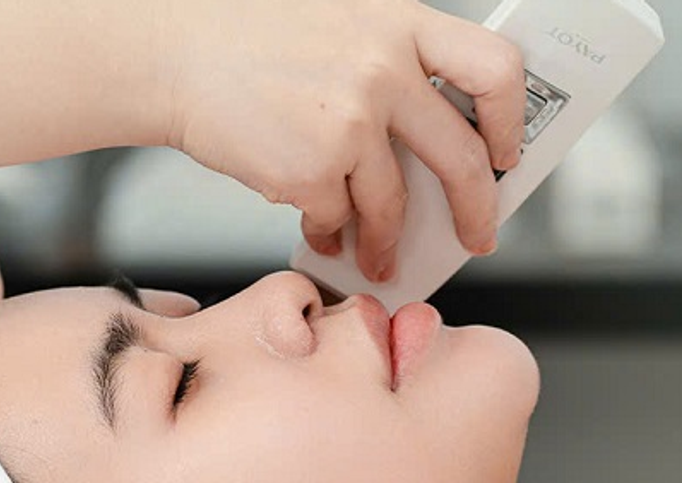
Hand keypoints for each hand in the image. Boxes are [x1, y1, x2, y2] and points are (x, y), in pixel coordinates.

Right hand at [159, 0, 524, 280]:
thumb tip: (433, 129)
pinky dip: (327, 232)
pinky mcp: (309, 168)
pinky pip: (334, 217)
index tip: (504, 153)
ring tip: (377, 258)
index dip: (510, 120)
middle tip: (476, 237)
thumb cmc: (244, 35)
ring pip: (391, 203)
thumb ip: (390, 57)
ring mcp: (349, 123)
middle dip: (475, 210)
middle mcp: (383, 70)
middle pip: (459, 157)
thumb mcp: (339, 19)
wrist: (171, 50)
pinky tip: (317, 231)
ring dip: (387, 242)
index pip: (494, 70)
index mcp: (399, 24)